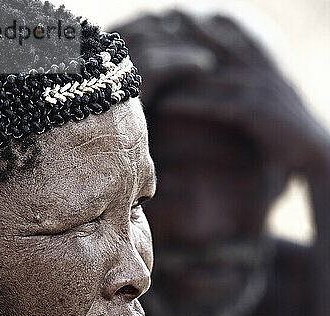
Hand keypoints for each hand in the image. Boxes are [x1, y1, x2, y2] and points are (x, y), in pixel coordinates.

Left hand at [147, 12, 329, 175]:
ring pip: (210, 73)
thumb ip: (247, 90)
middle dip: (189, 29)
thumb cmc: (287, 133)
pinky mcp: (254, 113)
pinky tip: (166, 104)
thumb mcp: (267, 104)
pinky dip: (189, 104)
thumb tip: (226, 89)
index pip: (230, 35)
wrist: (315, 152)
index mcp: (262, 65)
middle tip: (160, 17)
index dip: (204, 23)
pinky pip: (214, 105)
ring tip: (151, 60)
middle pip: (217, 44)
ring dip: (179, 66)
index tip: (176, 13)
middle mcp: (259, 71)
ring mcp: (256, 89)